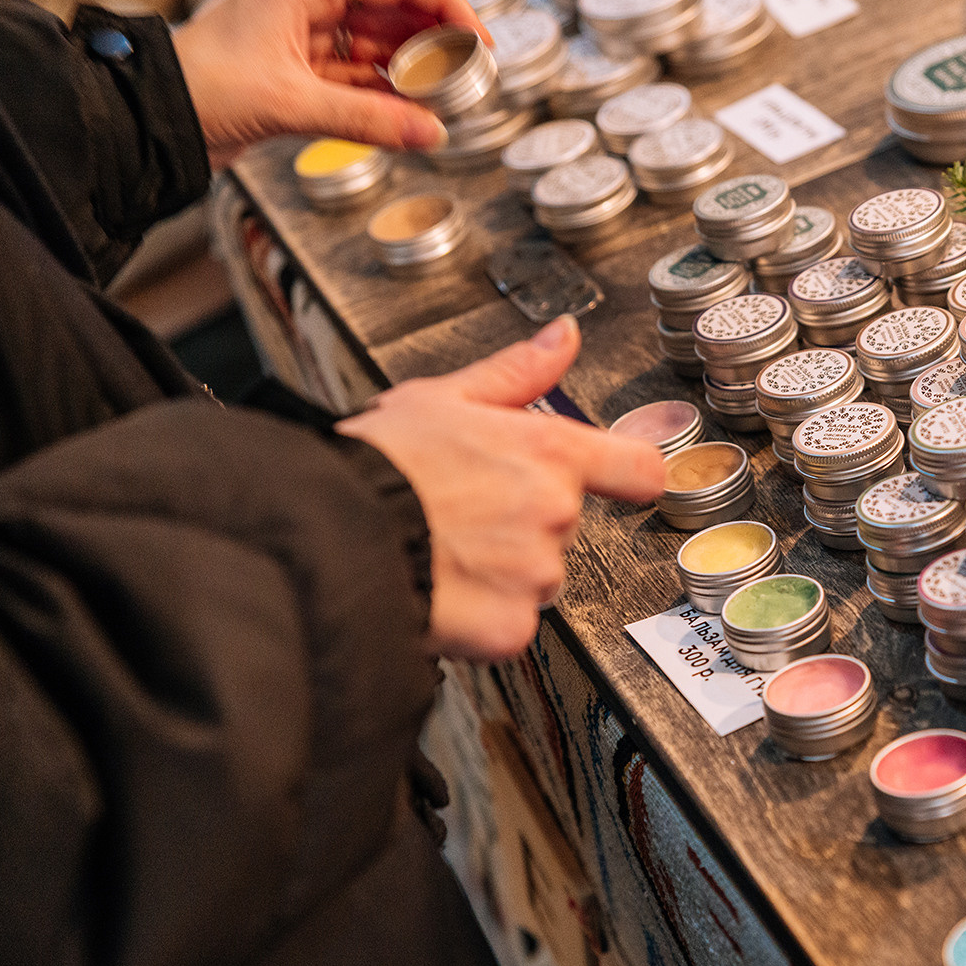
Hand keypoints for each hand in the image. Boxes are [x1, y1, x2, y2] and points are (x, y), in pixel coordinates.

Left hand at [172, 0, 488, 168]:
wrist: (152, 121)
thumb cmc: (201, 87)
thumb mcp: (292, 102)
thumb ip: (368, 120)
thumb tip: (429, 133)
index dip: (443, 6)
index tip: (477, 37)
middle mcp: (305, 5)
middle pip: (388, 14)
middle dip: (431, 42)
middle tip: (470, 72)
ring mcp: (301, 41)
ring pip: (373, 50)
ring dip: (409, 74)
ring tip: (447, 97)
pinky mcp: (295, 78)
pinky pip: (354, 82)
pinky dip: (382, 99)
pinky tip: (410, 116)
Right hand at [337, 317, 665, 659]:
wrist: (328, 533)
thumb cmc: (377, 463)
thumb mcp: (442, 397)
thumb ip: (517, 372)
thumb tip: (563, 337)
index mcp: (548, 452)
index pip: (637, 468)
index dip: (627, 473)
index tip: (619, 478)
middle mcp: (553, 513)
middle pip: (562, 524)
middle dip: (521, 521)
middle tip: (460, 512)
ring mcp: (535, 575)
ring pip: (534, 578)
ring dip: (500, 572)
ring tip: (443, 551)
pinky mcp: (510, 628)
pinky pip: (509, 625)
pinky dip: (479, 617)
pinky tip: (441, 590)